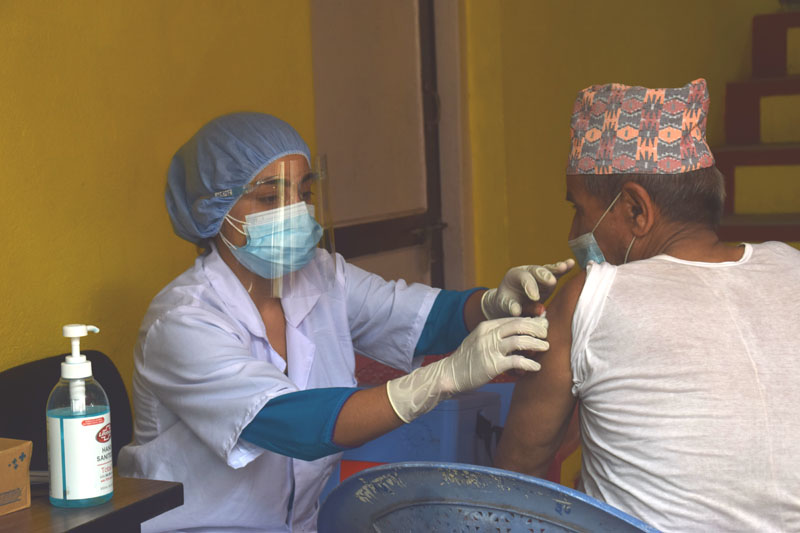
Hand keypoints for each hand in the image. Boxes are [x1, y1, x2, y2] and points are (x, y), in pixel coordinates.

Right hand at [386, 317, 547, 422]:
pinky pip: (517, 362)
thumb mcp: (479, 340)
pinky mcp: (493, 365)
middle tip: (546, 334)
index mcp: (486, 326)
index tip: (541, 325)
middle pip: (518, 325)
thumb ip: (495, 335)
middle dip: (536, 328)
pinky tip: (536, 367)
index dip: (530, 321)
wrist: (450, 374)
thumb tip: (518, 333)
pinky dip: (529, 364)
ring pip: (520, 341)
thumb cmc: (467, 359)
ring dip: (536, 344)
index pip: (512, 319)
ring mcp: (490, 349)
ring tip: (546, 347)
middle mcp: (488, 335)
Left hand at [481, 260, 574, 318]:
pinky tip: (571, 263)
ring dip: (556, 269)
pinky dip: (564, 268)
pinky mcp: (549, 280)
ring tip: (564, 267)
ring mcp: (539, 275)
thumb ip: (511, 307)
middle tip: (551, 282)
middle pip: (536, 270)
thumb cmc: (507, 304)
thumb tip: (517, 312)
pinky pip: (557, 273)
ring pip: (548, 269)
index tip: (535, 298)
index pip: (524, 278)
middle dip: (544, 276)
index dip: (530, 287)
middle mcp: (527, 271)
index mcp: (513, 276)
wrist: (511, 303)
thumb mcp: (505, 306)